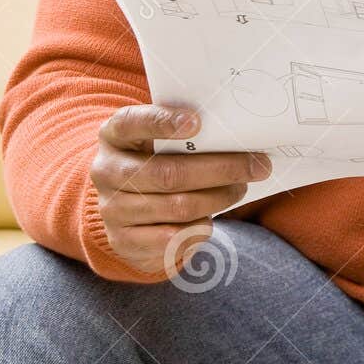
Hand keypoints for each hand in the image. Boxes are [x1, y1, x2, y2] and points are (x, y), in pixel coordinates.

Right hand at [91, 104, 270, 276]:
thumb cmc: (158, 159)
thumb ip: (189, 134)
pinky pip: (173, 238)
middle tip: (257, 166)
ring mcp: (112, 209)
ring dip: (219, 198)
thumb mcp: (162, 139)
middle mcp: (106, 171)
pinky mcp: (123, 241)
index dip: (162, 122)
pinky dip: (200, 226)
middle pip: (169, 173)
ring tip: (239, 188)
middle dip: (220, 169)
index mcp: (114, 135)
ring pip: (178, 207)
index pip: (130, 122)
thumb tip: (240, 137)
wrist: (128, 203)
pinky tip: (210, 216)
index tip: (198, 122)